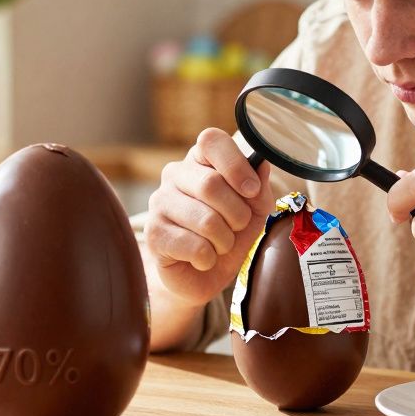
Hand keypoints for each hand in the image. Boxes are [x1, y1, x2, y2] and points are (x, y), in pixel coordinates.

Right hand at [144, 128, 276, 307]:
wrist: (202, 275)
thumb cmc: (228, 234)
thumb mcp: (254, 210)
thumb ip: (259, 188)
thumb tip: (261, 166)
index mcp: (199, 160)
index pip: (211, 140)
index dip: (236, 164)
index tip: (252, 190)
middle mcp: (174, 175)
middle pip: (211, 184)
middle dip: (237, 214)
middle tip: (237, 227)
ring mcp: (159, 203)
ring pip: (206, 220)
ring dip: (225, 241)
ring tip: (219, 245)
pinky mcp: (153, 234)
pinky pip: (195, 247)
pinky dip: (209, 258)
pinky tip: (202, 258)